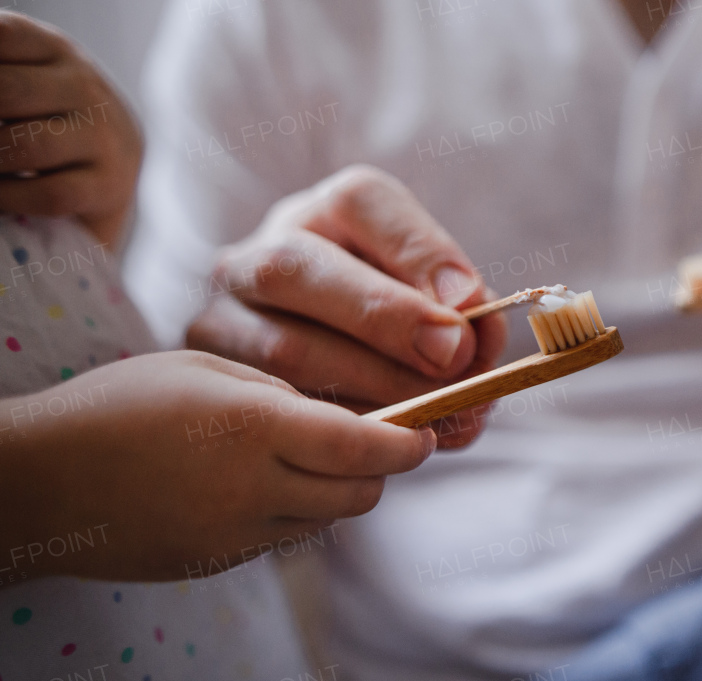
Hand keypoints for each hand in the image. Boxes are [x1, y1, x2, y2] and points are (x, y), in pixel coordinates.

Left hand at [0, 12, 141, 247]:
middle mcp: (83, 86)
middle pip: (7, 92)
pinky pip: (50, 194)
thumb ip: (4, 77)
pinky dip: (10, 198)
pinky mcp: (108, 186)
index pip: (2, 37)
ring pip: (26, 145)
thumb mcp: (27, 76)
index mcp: (53, 48)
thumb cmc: (52, 114)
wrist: (118, 158)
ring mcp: (101, 136)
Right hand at [0, 351, 431, 581]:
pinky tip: (264, 482)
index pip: (364, 446)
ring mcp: (234, 534)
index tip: (425, 433)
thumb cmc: (119, 404)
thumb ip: (282, 393)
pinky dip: (296, 511)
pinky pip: (285, 538)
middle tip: (380, 438)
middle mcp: (253, 489)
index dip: (408, 443)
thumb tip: (348, 420)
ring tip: (313, 455)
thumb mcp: (205, 371)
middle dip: (382, 467)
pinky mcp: (218, 562)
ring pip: (328, 518)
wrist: (37, 482)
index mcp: (254, 428)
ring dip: (340, 489)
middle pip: (359, 492)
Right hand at [185, 165, 506, 446]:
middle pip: (294, 271)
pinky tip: (402, 442)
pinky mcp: (216, 382)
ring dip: (374, 388)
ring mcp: (222, 319)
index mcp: (323, 211)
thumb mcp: (432, 292)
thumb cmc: (394, 317)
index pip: (360, 203)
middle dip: (385, 320)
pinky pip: (277, 412)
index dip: (419, 253)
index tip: (473, 303)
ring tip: (443, 412)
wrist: (319, 351)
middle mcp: (257, 254)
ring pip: (282, 351)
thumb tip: (469, 326)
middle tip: (453, 361)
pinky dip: (351, 432)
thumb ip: (458, 300)